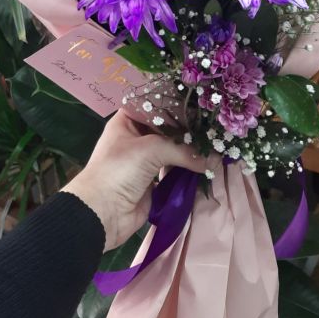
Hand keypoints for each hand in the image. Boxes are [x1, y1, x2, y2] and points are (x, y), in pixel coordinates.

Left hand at [61, 111, 215, 250]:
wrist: (102, 212)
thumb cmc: (120, 169)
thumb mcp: (151, 149)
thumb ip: (184, 150)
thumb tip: (215, 160)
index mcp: (128, 121)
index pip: (156, 105)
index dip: (177, 104)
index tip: (202, 104)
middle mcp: (136, 137)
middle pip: (167, 130)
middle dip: (188, 131)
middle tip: (214, 127)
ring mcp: (144, 161)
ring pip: (172, 151)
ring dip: (190, 152)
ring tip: (215, 145)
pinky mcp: (152, 182)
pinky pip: (173, 172)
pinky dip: (187, 171)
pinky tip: (206, 166)